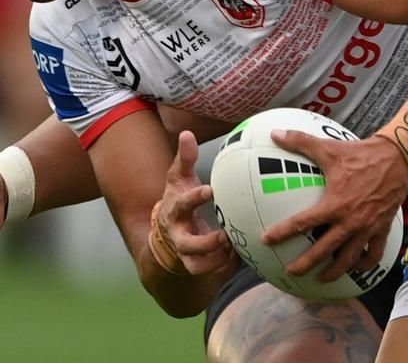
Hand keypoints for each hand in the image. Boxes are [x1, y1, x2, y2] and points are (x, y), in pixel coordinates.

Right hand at [155, 131, 239, 275]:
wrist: (164, 237)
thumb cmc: (177, 201)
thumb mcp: (178, 180)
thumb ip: (184, 159)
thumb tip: (187, 133)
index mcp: (174, 211)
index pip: (181, 205)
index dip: (194, 198)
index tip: (210, 190)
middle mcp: (178, 236)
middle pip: (187, 245)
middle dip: (206, 243)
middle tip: (226, 235)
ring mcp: (186, 255)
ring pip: (197, 267)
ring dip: (217, 260)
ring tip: (235, 248)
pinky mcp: (196, 267)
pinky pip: (213, 273)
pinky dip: (227, 267)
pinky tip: (243, 256)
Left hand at [260, 131, 407, 280]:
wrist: (397, 159)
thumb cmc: (361, 154)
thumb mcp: (329, 148)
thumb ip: (300, 142)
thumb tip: (275, 134)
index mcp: (334, 205)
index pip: (303, 223)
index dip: (282, 233)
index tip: (266, 240)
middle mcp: (349, 222)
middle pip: (323, 251)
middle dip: (305, 264)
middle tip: (290, 273)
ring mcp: (367, 228)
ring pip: (349, 259)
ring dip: (334, 272)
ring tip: (322, 280)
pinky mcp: (382, 229)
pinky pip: (374, 254)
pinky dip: (365, 264)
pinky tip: (356, 268)